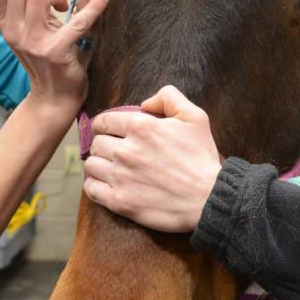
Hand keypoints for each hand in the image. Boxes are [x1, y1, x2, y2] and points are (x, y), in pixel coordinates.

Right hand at [0, 0, 108, 120]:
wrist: (53, 96)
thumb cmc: (45, 56)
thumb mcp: (28, 28)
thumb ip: (26, 0)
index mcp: (5, 22)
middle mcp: (13, 31)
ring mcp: (33, 42)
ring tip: (64, 5)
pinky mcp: (56, 51)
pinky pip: (78, 20)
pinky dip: (96, 5)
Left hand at [81, 85, 222, 233]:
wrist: (208, 198)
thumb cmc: (201, 158)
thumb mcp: (194, 116)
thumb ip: (169, 97)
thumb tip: (145, 103)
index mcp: (141, 127)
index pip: (104, 121)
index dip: (104, 125)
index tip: (108, 131)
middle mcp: (126, 150)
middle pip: (96, 143)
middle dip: (104, 145)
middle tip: (114, 151)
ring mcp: (121, 177)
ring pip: (91, 165)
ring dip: (98, 165)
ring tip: (110, 168)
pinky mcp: (120, 201)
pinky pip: (91, 189)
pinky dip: (94, 185)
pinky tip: (105, 184)